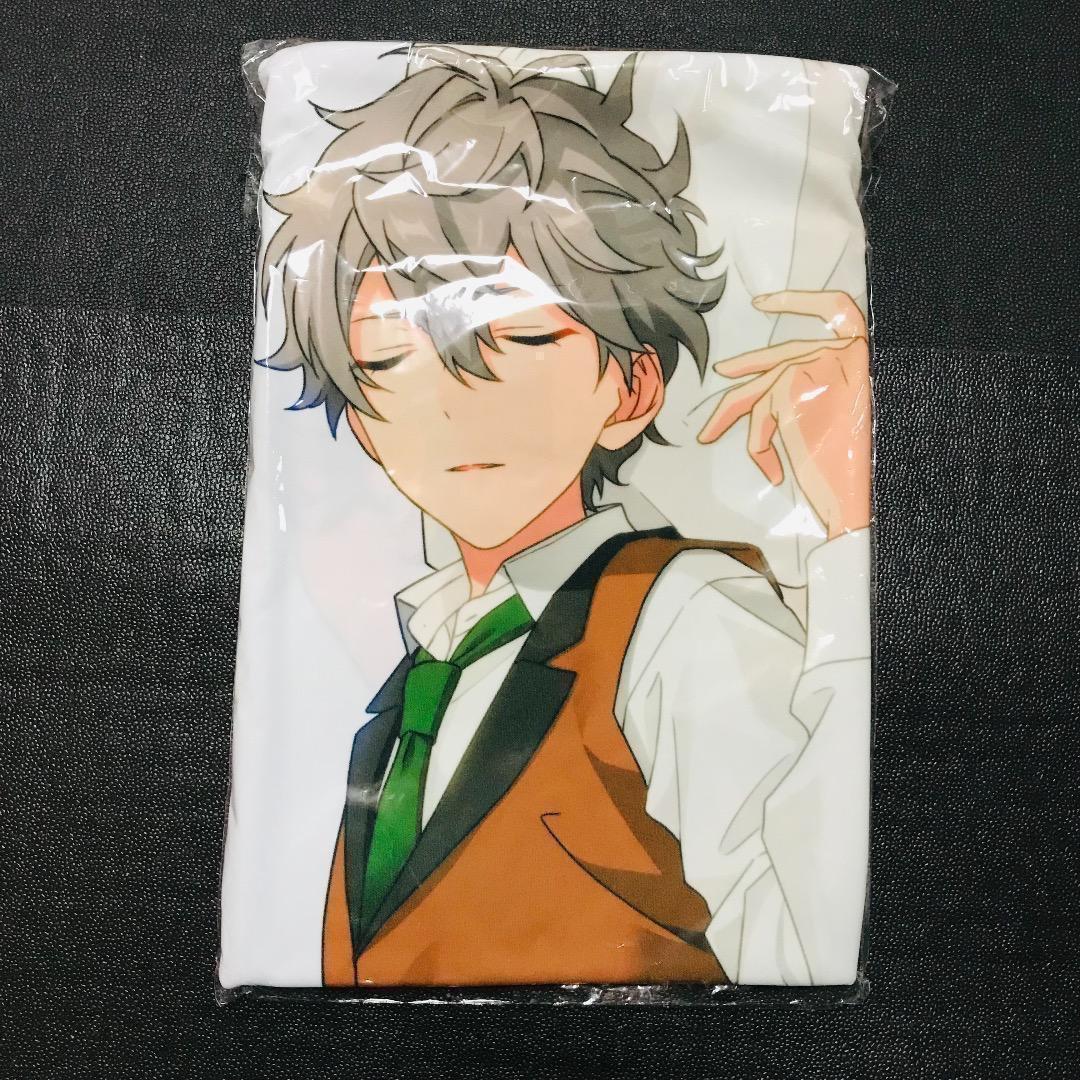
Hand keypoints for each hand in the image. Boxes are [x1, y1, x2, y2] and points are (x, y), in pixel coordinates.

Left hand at [697, 290, 870, 539]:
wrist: (872, 486)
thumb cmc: (869, 462)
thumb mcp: (856, 412)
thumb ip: (826, 390)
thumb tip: (778, 397)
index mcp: (864, 354)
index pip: (838, 309)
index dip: (799, 302)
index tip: (762, 302)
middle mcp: (840, 352)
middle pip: (784, 356)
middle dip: (747, 366)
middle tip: (723, 372)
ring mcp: (814, 368)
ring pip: (761, 389)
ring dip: (728, 416)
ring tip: (708, 435)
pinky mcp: (790, 390)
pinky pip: (759, 419)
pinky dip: (760, 449)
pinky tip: (773, 474)